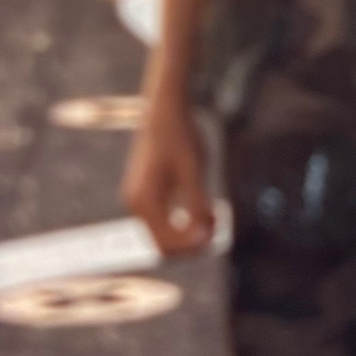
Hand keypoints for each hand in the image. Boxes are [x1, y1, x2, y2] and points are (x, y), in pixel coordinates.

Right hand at [121, 96, 215, 256]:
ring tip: (216, 216)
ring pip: (166, 234)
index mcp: (143, 202)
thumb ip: (196, 207)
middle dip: (193, 242)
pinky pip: (165, 221)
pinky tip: (207, 210)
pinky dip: (185, 222)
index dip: (193, 246)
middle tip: (220, 225)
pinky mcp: (147, 194)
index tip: (217, 231)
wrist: (166, 109)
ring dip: (191, 233)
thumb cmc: (180, 136)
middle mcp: (135, 205)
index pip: (167, 244)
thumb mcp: (193, 172)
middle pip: (164, 244)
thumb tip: (201, 240)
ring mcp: (139, 200)